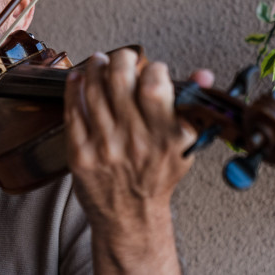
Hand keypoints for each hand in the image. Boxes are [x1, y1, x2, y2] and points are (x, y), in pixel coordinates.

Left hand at [63, 48, 212, 272]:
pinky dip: (73, 89)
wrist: (130, 217)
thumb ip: (193, 107)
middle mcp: (135, 141)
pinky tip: (77, 79)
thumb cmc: (157, 177)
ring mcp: (105, 147)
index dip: (153, 68)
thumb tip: (202, 74)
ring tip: (99, 62)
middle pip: (119, 81)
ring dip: (95, 67)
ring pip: (93, 90)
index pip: (155, 85)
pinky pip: (72, 111)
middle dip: (120, 58)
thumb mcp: (185, 145)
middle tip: (122, 57)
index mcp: (165, 137)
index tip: (151, 68)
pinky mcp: (80, 153)